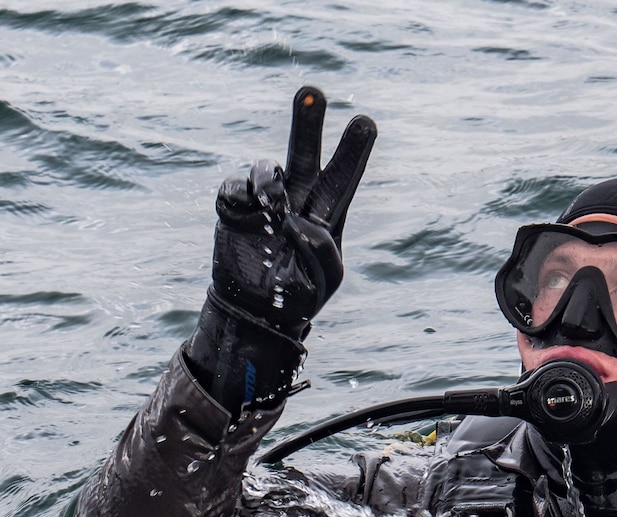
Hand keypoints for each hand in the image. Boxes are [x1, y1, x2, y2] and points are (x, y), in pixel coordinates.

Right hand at [211, 87, 376, 337]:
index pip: (342, 178)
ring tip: (274, 208)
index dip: (353, 151)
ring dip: (269, 181)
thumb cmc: (297, 297)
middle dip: (308, 123)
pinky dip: (239, 195)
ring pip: (268, 168)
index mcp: (326, 215)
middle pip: (304, 154)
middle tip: (312, 90)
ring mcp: (264, 201)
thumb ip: (322, 256)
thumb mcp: (323, 283)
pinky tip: (245, 214)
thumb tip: (298, 224)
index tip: (366, 121)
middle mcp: (297, 199)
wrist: (253, 311)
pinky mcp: (234, 208)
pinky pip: (234, 187)